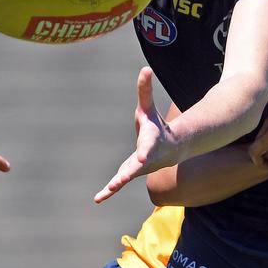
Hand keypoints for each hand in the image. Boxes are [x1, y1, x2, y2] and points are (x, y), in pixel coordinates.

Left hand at [95, 68, 174, 202]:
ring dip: (116, 185)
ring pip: (127, 178)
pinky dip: (109, 191)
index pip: (147, 146)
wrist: (169, 150)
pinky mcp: (129, 174)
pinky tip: (98, 199)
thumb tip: (145, 68)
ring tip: (105, 193)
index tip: (141, 156)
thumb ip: (145, 91)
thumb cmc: (155, 127)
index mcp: (150, 141)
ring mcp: (138, 169)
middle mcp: (145, 158)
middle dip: (129, 173)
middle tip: (120, 180)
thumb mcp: (148, 108)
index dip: (144, 151)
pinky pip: (119, 183)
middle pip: (137, 167)